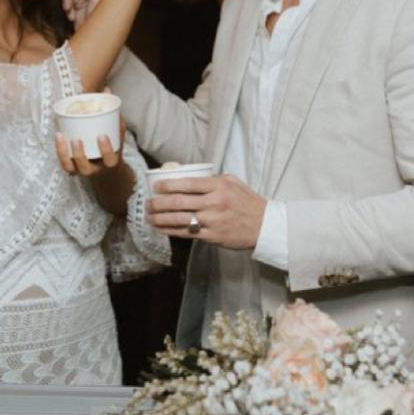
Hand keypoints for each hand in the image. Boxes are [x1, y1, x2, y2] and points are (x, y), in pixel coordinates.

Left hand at [55, 116, 123, 174]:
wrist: (104, 168)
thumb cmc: (111, 149)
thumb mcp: (117, 138)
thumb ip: (117, 124)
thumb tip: (112, 103)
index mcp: (109, 163)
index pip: (109, 160)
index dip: (105, 149)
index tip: (101, 135)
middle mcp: (94, 170)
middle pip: (85, 169)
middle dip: (79, 155)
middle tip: (76, 139)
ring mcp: (80, 169)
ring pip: (69, 168)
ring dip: (63, 153)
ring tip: (60, 135)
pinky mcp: (71, 166)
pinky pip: (62, 162)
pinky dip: (59, 149)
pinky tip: (58, 135)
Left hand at [149, 175, 264, 250]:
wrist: (265, 226)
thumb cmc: (248, 202)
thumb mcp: (233, 183)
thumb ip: (213, 180)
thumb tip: (190, 178)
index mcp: (219, 186)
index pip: (188, 184)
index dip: (168, 185)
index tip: (156, 187)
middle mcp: (214, 203)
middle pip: (179, 202)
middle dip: (159, 203)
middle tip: (148, 203)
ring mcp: (213, 221)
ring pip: (180, 219)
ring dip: (161, 218)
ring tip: (149, 217)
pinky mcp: (212, 236)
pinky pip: (187, 233)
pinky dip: (171, 231)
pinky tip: (161, 229)